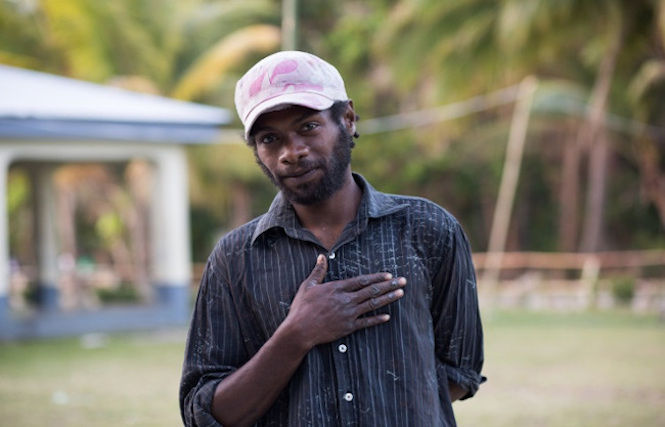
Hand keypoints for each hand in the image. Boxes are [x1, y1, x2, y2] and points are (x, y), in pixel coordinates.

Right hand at [284, 254, 405, 349]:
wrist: (299, 330)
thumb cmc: (301, 308)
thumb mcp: (308, 285)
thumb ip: (318, 271)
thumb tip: (321, 256)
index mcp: (337, 288)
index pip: (362, 280)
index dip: (377, 277)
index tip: (389, 275)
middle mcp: (346, 299)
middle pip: (372, 290)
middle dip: (389, 285)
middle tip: (403, 281)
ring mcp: (348, 314)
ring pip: (372, 304)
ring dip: (388, 298)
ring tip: (401, 293)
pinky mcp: (348, 327)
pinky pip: (366, 322)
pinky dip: (377, 319)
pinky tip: (388, 316)